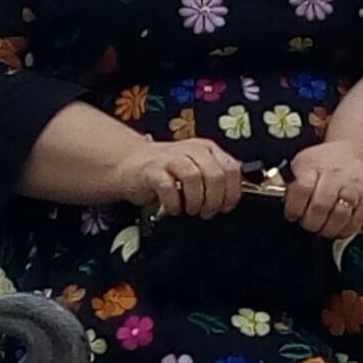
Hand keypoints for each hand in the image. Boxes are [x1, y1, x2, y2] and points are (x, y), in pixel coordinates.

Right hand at [115, 138, 241, 218]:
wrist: (130, 164)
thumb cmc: (167, 173)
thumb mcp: (196, 170)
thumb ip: (214, 180)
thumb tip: (230, 201)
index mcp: (207, 149)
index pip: (232, 169)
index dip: (232, 193)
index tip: (224, 208)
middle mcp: (191, 150)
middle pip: (215, 176)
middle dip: (214, 201)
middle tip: (205, 212)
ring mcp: (171, 158)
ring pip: (194, 178)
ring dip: (195, 202)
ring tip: (190, 210)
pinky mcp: (152, 170)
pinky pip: (169, 188)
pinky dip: (174, 204)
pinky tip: (173, 209)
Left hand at [284, 141, 362, 239]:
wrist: (360, 154)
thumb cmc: (326, 163)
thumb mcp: (304, 163)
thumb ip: (291, 182)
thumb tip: (276, 202)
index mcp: (313, 164)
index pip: (301, 189)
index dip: (294, 208)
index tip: (292, 215)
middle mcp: (335, 174)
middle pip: (320, 206)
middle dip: (310, 222)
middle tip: (307, 224)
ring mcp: (354, 187)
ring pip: (339, 216)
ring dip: (326, 229)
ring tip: (321, 228)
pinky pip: (355, 222)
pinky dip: (343, 231)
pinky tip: (336, 228)